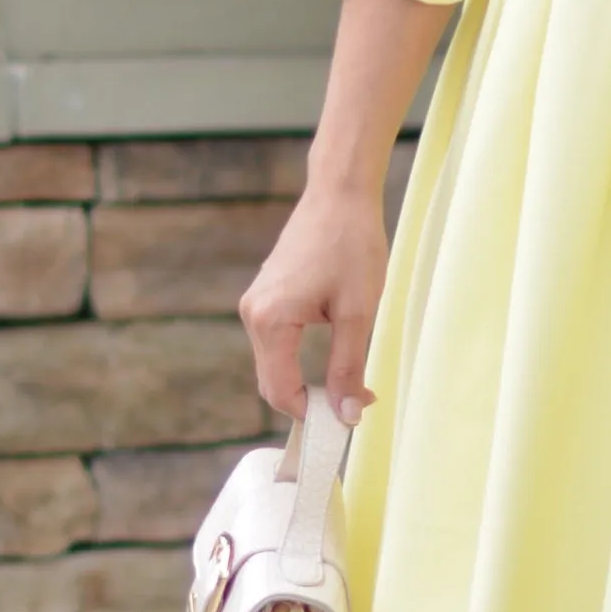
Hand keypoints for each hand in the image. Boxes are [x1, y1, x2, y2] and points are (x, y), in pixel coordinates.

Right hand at [240, 178, 390, 423]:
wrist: (339, 194)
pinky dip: (300, 359)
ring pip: (275, 363)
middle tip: (357, 401)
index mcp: (270, 320)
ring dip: (307, 380)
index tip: (349, 417)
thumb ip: (348, 367)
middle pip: (272, 382)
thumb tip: (346, 414)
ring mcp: (256, 303)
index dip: (312, 413)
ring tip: (351, 380)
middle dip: (310, 399)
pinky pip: (277, 343)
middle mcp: (253, 314)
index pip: (279, 391)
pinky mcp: (266, 296)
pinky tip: (335, 353)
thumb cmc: (351, 245)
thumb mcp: (358, 312)